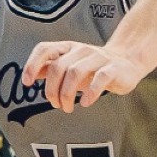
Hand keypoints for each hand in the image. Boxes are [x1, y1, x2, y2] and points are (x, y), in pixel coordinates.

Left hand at [23, 41, 152, 111]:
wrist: (128, 61)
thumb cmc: (95, 67)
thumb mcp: (71, 66)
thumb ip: (52, 69)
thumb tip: (30, 75)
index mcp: (68, 48)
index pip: (45, 49)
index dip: (32, 64)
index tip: (27, 82)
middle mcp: (81, 50)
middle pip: (58, 67)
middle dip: (52, 89)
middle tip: (56, 104)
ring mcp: (98, 58)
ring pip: (75, 72)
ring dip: (67, 94)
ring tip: (68, 107)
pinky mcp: (113, 68)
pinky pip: (99, 78)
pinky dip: (90, 92)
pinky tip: (85, 103)